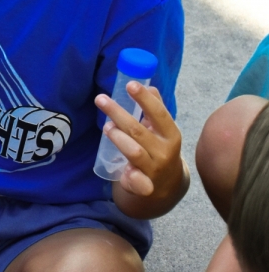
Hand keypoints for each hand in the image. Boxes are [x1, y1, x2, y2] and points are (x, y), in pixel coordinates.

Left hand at [96, 84, 183, 198]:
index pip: (159, 114)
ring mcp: (154, 169)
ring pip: (134, 152)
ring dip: (118, 138)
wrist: (167, 184)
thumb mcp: (161, 130)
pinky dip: (133, 177)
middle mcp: (164, 152)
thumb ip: (155, 109)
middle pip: (138, 131)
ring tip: (106, 126)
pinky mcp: (144, 186)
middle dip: (118, 114)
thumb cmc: (159, 149)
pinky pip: (139, 183)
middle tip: (101, 99)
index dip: (144, 99)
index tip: (130, 85)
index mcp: (170, 135)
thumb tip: (149, 87)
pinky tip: (126, 172)